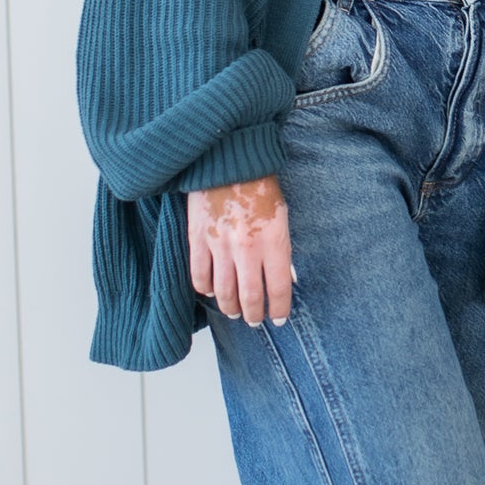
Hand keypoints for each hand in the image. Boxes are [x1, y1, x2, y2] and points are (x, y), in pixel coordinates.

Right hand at [187, 176, 293, 326]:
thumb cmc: (261, 186)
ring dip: (230, 307)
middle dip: (253, 314)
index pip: (279, 287)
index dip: (280, 307)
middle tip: (254, 321)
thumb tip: (287, 277)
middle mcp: (246, 249)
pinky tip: (211, 292)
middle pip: (250, 296)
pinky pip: (199, 276)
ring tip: (235, 312)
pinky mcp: (198, 241)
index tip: (279, 317)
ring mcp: (219, 247)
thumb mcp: (283, 216)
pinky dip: (205, 289)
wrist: (229, 163)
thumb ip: (282, 248)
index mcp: (273, 241)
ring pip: (223, 292)